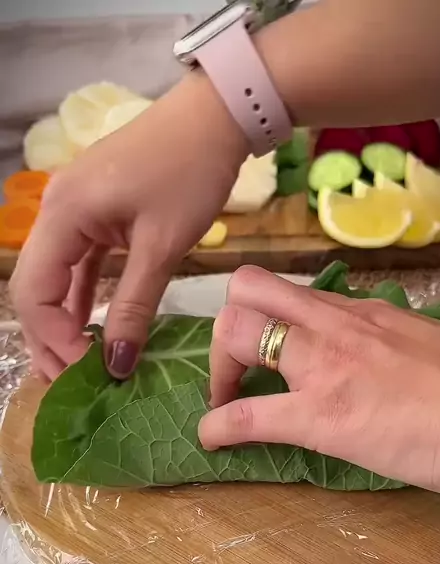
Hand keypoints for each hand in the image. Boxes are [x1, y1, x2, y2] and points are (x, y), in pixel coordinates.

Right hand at [10, 72, 247, 380]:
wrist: (217, 115)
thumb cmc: (190, 173)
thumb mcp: (163, 247)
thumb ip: (135, 307)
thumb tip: (116, 365)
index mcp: (62, 216)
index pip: (34, 292)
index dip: (54, 339)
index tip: (88, 372)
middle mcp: (57, 212)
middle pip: (36, 287)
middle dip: (50, 337)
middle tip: (73, 382)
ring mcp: (75, 210)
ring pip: (56, 277)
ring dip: (66, 321)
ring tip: (80, 365)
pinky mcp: (98, 212)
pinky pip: (80, 263)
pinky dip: (85, 296)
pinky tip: (95, 327)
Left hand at [199, 266, 439, 499]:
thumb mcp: (425, 345)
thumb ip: (389, 342)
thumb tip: (375, 356)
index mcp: (363, 311)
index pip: (293, 292)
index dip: (266, 318)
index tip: (269, 351)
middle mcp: (336, 325)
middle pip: (249, 292)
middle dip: (229, 330)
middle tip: (238, 372)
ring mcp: (324, 366)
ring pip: (236, 333)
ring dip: (218, 370)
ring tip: (225, 403)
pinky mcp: (320, 415)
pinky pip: (245, 414)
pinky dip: (217, 426)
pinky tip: (212, 439)